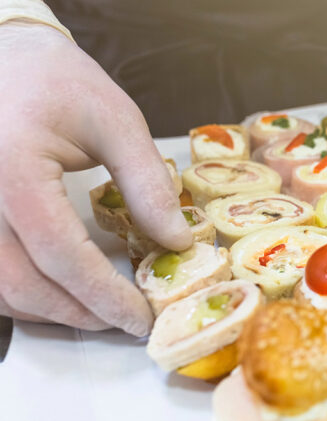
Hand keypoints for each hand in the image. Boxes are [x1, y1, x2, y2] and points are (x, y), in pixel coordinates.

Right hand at [0, 21, 191, 335]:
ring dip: (51, 311)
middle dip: (80, 314)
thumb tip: (176, 242)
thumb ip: (146, 183)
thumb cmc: (59, 82)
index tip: (140, 316)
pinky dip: (27, 295)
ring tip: (104, 311)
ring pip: (0, 287)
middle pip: (22, 282)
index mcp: (13, 169)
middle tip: (129, 322)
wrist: (9, 60)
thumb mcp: (116, 121)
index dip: (103, 294)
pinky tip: (66, 295)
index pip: (59, 253)